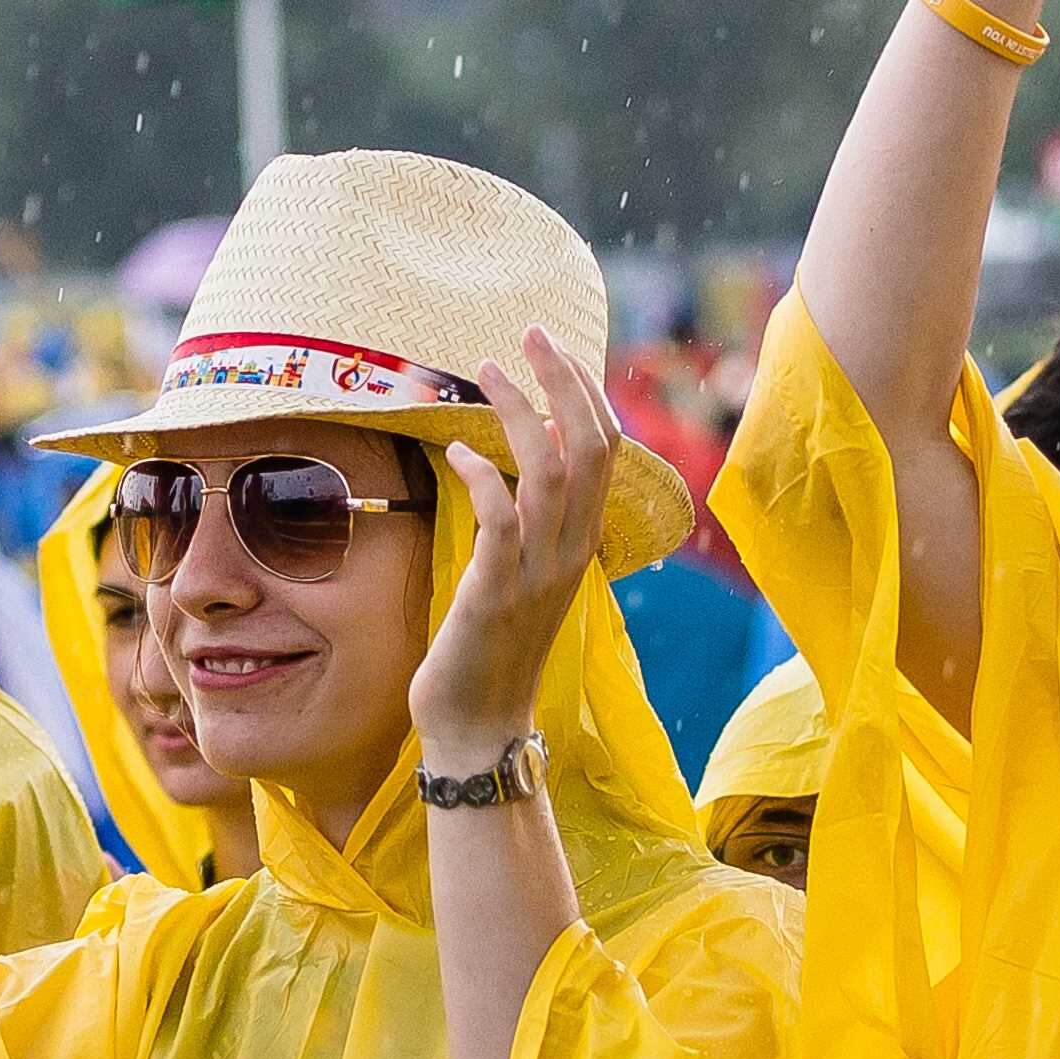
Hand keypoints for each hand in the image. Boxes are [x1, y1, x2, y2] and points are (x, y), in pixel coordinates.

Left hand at [408, 327, 619, 764]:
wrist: (479, 725)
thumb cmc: (489, 647)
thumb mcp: (520, 571)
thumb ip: (529, 519)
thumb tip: (522, 452)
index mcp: (581, 541)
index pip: (604, 449)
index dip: (585, 392)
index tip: (552, 348)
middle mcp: (570, 551)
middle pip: (589, 445)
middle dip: (565, 380)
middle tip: (531, 333)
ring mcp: (537, 573)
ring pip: (549, 471)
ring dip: (517, 412)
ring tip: (484, 370)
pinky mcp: (496, 594)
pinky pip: (501, 522)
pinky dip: (482, 479)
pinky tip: (455, 456)